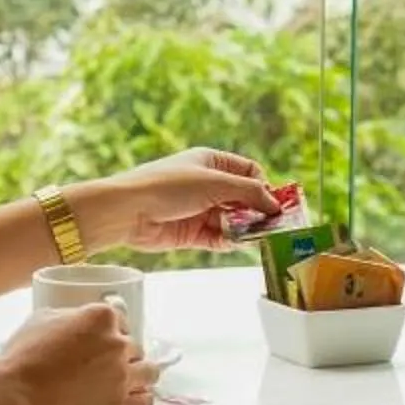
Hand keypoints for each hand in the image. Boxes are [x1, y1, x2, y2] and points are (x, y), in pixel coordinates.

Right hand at [0, 302, 160, 404]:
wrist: (17, 394)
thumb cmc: (23, 355)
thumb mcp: (42, 318)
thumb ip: (70, 315)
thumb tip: (77, 320)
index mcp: (102, 317)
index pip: (121, 320)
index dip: (111, 331)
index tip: (103, 341)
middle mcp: (118, 344)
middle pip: (135, 347)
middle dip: (122, 354)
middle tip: (105, 364)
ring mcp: (122, 376)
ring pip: (149, 372)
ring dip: (139, 375)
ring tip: (125, 380)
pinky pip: (146, 402)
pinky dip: (141, 399)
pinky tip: (131, 398)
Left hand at [89, 148, 281, 252]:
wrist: (127, 211)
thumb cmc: (167, 186)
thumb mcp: (215, 183)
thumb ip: (249, 193)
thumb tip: (274, 204)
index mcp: (212, 161)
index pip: (249, 171)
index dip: (265, 186)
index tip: (277, 203)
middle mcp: (207, 184)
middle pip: (244, 198)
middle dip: (258, 210)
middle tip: (274, 225)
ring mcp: (199, 208)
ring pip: (233, 220)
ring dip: (245, 228)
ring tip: (257, 237)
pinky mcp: (191, 232)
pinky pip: (218, 237)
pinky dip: (229, 241)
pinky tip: (235, 242)